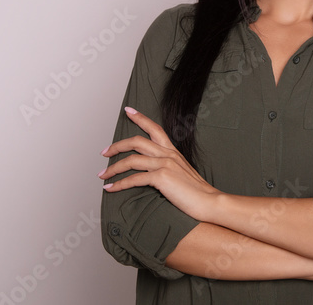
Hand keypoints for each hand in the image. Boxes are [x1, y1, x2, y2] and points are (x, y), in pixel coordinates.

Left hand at [99, 106, 220, 220]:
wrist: (210, 202)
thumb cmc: (197, 192)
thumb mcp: (182, 173)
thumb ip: (169, 167)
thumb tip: (153, 171)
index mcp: (173, 151)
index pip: (155, 129)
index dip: (140, 118)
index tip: (128, 111)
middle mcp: (168, 154)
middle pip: (136, 141)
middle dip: (116, 146)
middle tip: (104, 152)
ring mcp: (164, 164)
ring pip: (131, 160)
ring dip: (113, 168)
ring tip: (102, 175)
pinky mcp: (161, 178)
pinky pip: (134, 179)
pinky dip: (119, 184)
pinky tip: (110, 188)